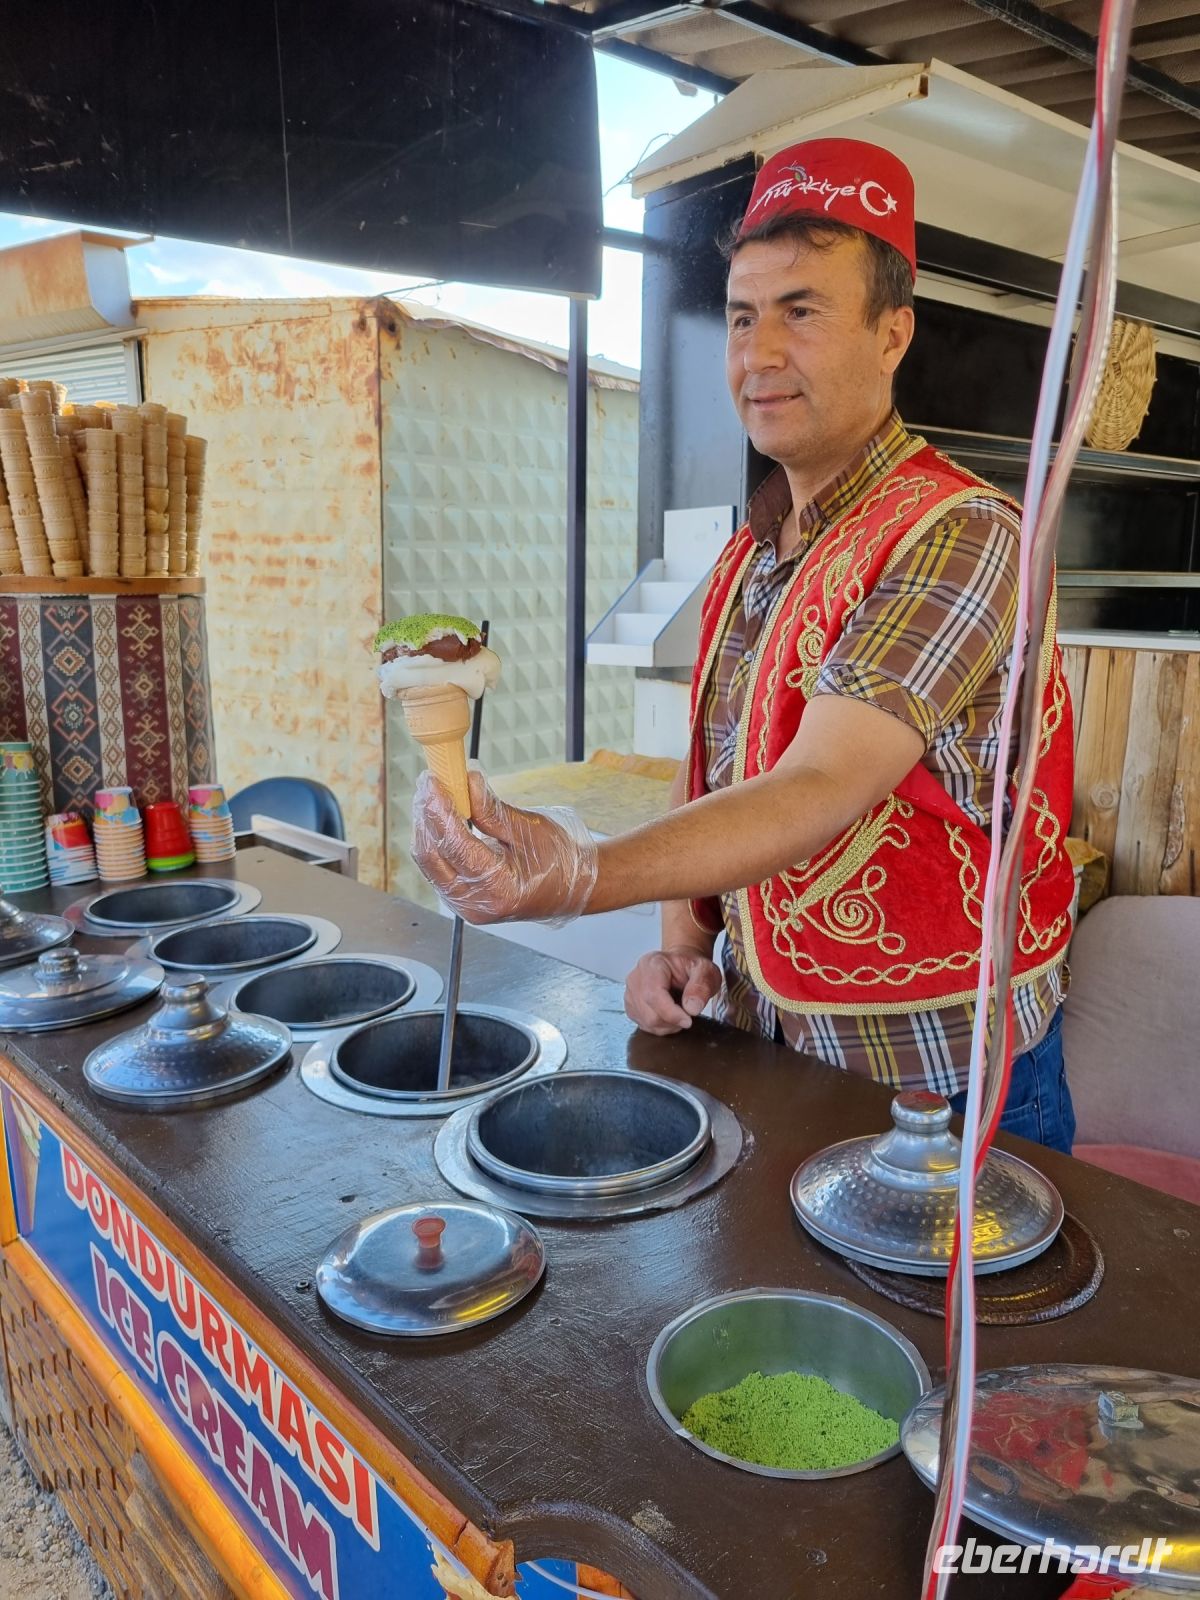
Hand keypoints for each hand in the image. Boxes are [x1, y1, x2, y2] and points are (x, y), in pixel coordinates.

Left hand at [411, 768, 598, 924]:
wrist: (566, 889)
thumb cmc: (557, 862)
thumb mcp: (529, 830)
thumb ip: (492, 810)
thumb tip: (468, 782)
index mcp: (499, 888)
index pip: (456, 846)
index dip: (440, 810)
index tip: (434, 782)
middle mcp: (476, 903)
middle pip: (432, 856)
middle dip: (426, 814)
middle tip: (429, 781)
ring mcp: (464, 905)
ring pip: (428, 861)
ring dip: (425, 825)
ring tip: (431, 793)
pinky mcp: (458, 897)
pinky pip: (435, 866)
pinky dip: (433, 838)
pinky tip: (437, 815)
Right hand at [624, 947, 721, 1034]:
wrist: (681, 968)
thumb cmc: (690, 968)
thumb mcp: (706, 971)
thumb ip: (701, 987)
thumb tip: (692, 1008)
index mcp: (653, 964)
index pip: (654, 994)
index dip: (671, 1013)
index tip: (688, 1020)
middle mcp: (636, 978)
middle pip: (649, 1013)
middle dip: (673, 1021)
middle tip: (688, 1013)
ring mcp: (631, 993)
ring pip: (647, 1022)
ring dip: (668, 1025)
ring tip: (680, 1011)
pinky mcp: (631, 1006)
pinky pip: (645, 1026)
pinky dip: (661, 1027)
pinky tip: (669, 1015)